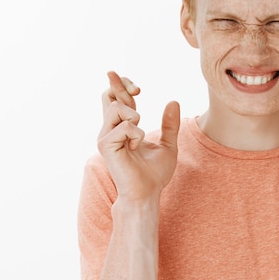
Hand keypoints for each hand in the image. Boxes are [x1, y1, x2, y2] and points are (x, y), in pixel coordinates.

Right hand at [97, 71, 179, 202]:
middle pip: (109, 96)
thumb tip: (173, 101)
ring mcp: (105, 137)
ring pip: (116, 108)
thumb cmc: (154, 173)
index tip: (136, 86)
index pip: (117, 100)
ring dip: (134, 117)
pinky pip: (124, 126)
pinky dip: (136, 134)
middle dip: (121, 86)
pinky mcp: (105, 145)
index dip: (121, 86)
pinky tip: (135, 147)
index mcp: (123, 128)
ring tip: (139, 136)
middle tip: (138, 90)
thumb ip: (169, 124)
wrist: (147, 193)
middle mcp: (111, 130)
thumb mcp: (168, 144)